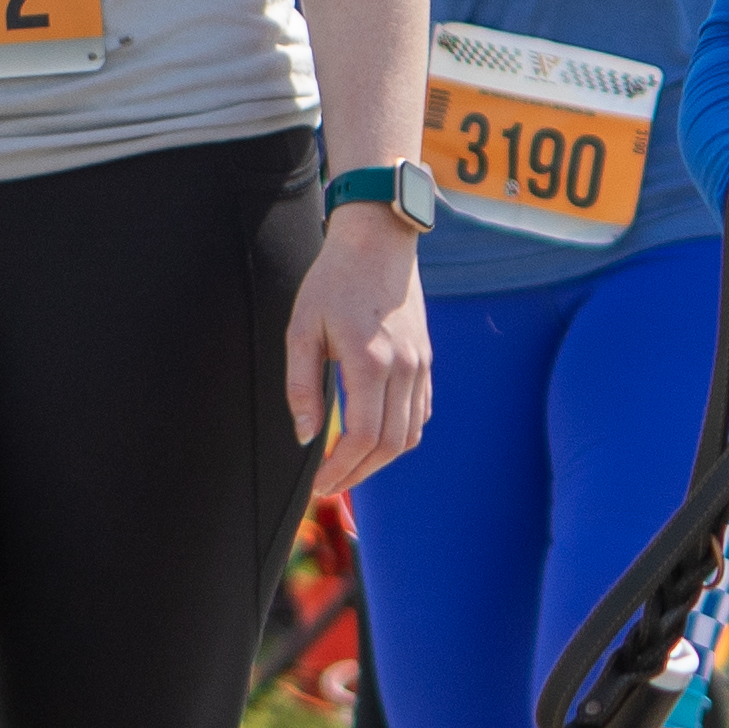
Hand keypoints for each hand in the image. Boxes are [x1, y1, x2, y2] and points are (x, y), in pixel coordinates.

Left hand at [292, 206, 432, 493]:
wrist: (378, 242)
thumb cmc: (332, 282)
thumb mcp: (302, 329)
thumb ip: (302, 386)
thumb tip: (305, 437)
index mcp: (370, 362)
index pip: (362, 437)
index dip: (340, 469)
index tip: (318, 484)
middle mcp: (403, 368)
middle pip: (390, 445)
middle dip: (358, 474)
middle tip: (329, 485)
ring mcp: (420, 364)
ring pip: (410, 434)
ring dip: (380, 460)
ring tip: (349, 468)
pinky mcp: (426, 360)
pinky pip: (420, 413)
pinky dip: (400, 436)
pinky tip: (374, 439)